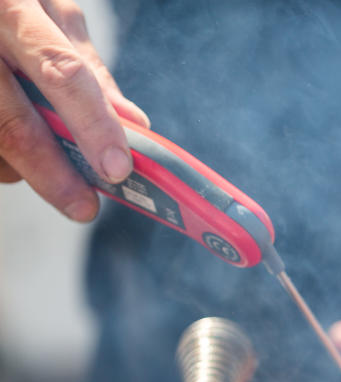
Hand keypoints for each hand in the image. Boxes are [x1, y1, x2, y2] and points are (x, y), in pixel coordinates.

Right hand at [0, 0, 149, 220]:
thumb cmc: (5, 1)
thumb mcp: (43, 7)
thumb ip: (82, 61)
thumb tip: (132, 122)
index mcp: (10, 8)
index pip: (61, 73)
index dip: (92, 125)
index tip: (118, 170)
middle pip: (12, 124)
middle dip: (54, 174)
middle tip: (84, 207)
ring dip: (21, 167)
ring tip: (45, 166)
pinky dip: (2, 159)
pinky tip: (14, 155)